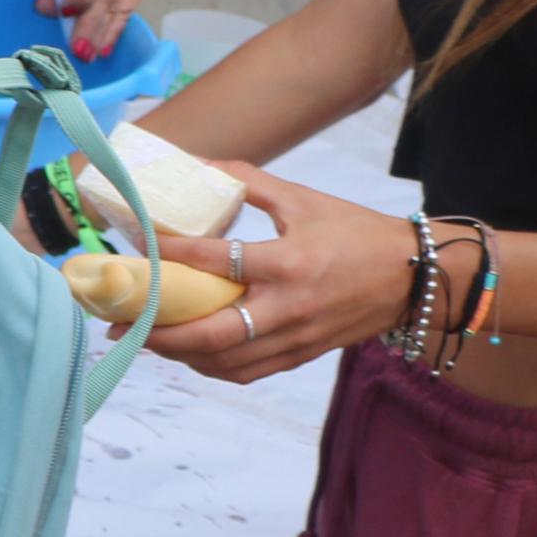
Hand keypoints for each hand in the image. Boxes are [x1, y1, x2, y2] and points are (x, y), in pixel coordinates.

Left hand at [40, 0, 145, 60]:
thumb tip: (45, 4)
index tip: (63, 10)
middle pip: (102, 0)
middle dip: (88, 27)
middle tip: (77, 48)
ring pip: (115, 11)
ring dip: (100, 37)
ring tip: (88, 56)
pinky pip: (126, 12)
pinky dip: (114, 32)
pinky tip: (104, 49)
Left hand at [144, 164, 409, 381]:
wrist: (417, 277)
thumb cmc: (358, 233)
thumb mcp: (303, 199)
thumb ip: (249, 181)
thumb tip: (200, 166)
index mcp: (289, 263)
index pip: (218, 262)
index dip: (172, 256)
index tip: (137, 247)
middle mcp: (289, 308)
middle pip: (213, 333)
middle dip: (159, 331)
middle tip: (119, 320)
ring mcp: (296, 338)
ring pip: (226, 360)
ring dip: (179, 354)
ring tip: (141, 338)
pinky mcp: (303, 355)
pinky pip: (248, 371)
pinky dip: (212, 366)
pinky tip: (186, 354)